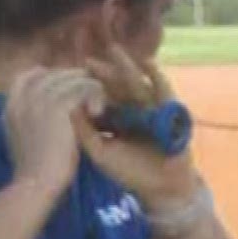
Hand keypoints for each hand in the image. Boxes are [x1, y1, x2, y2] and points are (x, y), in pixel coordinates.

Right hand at [4, 66, 99, 197]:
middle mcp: (23, 97)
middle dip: (73, 81)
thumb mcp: (20, 141)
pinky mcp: (59, 105)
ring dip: (87, 88)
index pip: (27, 76)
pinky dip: (95, 96)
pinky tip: (98, 112)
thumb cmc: (32, 171)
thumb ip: (27, 121)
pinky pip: (84, 87)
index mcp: (11, 106)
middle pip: (53, 73)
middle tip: (88, 98)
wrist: (35, 183)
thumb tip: (42, 113)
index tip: (65, 91)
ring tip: (96, 108)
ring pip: (72, 78)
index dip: (49, 77)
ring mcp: (40, 99)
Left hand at [72, 50, 200, 211]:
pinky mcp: (170, 110)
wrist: (161, 187)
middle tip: (87, 61)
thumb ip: (84, 132)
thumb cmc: (130, 171)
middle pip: (115, 87)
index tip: (70, 75)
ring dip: (126, 67)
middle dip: (103, 73)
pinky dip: (156, 76)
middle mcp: (131, 111)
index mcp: (114, 120)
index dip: (87, 87)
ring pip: (135, 84)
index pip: (99, 99)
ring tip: (114, 51)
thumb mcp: (100, 152)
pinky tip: (147, 63)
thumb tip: (67, 107)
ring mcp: (151, 109)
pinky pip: (162, 90)